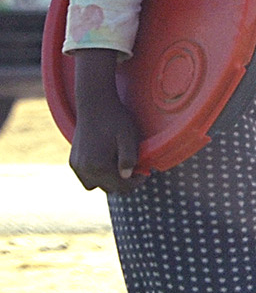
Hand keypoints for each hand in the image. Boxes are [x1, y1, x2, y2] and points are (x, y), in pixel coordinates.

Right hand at [69, 49, 146, 194]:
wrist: (95, 104)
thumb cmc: (115, 120)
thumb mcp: (128, 138)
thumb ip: (129, 158)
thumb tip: (126, 176)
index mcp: (99, 166)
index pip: (121, 187)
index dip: (136, 182)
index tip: (146, 172)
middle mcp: (84, 169)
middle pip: (108, 188)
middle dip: (123, 182)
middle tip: (135, 169)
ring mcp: (76, 165)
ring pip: (94, 185)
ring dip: (108, 180)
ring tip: (120, 165)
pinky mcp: (73, 160)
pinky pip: (85, 176)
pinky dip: (97, 174)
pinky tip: (107, 161)